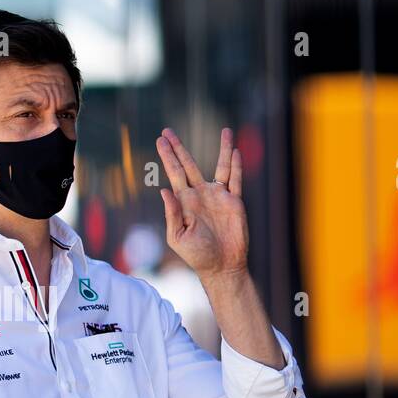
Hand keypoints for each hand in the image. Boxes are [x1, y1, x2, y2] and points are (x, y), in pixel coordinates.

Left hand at [155, 126, 247, 277]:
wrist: (222, 266)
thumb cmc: (197, 255)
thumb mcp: (177, 238)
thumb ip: (171, 215)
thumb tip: (164, 190)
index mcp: (184, 202)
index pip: (174, 173)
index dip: (168, 156)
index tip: (160, 140)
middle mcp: (200, 195)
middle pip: (189, 165)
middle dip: (179, 148)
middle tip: (167, 130)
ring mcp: (218, 197)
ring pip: (221, 166)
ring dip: (223, 149)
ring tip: (225, 131)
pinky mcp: (235, 202)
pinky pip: (236, 180)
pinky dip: (237, 166)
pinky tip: (236, 151)